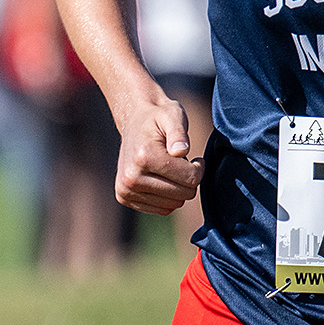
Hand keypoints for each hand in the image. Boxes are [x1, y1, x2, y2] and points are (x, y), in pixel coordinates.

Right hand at [114, 98, 203, 215]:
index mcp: (144, 157)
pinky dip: (168, 197)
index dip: (199, 168)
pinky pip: (162, 209)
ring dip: (178, 188)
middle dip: (190, 180)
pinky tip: (163, 178)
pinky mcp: (124, 197)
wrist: (134, 120)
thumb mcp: (173, 115)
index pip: (190, 179)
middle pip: (183, 195)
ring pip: (173, 205)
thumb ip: (179, 132)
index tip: (196, 157)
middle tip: (184, 163)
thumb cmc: (159, 118)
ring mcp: (125, 190)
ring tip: (171, 169)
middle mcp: (131, 177)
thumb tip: (181, 151)